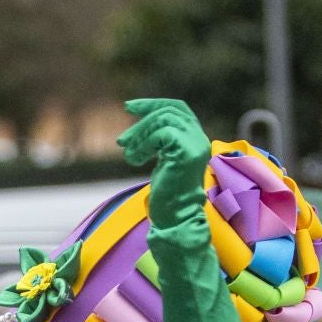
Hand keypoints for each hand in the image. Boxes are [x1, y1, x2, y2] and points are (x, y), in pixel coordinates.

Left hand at [118, 99, 211, 224]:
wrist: (175, 217)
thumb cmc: (167, 193)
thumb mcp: (162, 160)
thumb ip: (158, 141)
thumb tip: (136, 130)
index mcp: (195, 138)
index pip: (177, 109)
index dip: (152, 104)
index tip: (129, 107)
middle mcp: (199, 139)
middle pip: (168, 112)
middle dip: (140, 123)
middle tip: (121, 141)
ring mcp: (195, 145)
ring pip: (164, 120)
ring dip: (140, 135)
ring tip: (128, 154)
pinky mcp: (187, 153)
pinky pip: (161, 134)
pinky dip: (143, 145)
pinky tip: (135, 160)